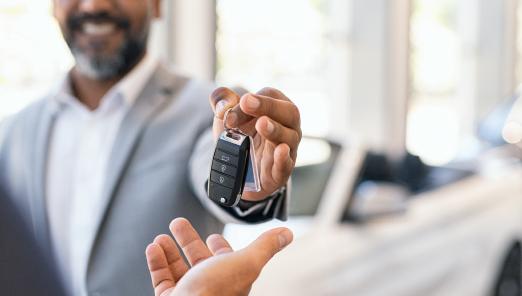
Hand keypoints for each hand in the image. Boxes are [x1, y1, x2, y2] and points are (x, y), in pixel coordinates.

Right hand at [145, 218, 292, 295]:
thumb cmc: (214, 293)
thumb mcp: (246, 262)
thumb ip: (265, 247)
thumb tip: (286, 234)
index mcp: (230, 279)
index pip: (227, 260)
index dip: (220, 247)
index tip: (212, 236)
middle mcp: (210, 288)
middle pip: (199, 260)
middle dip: (189, 240)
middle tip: (178, 224)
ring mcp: (189, 295)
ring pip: (178, 269)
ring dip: (170, 250)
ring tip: (162, 237)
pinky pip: (161, 279)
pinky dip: (157, 262)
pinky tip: (153, 248)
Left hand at [209, 87, 301, 200]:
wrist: (239, 170)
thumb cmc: (240, 137)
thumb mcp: (227, 116)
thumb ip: (222, 101)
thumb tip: (223, 105)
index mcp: (277, 107)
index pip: (270, 95)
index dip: (253, 99)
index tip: (234, 108)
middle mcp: (287, 126)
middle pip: (289, 112)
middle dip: (268, 106)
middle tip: (247, 103)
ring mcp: (288, 149)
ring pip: (290, 137)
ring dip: (275, 129)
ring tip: (261, 124)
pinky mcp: (281, 171)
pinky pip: (287, 164)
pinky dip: (283, 158)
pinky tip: (280, 150)